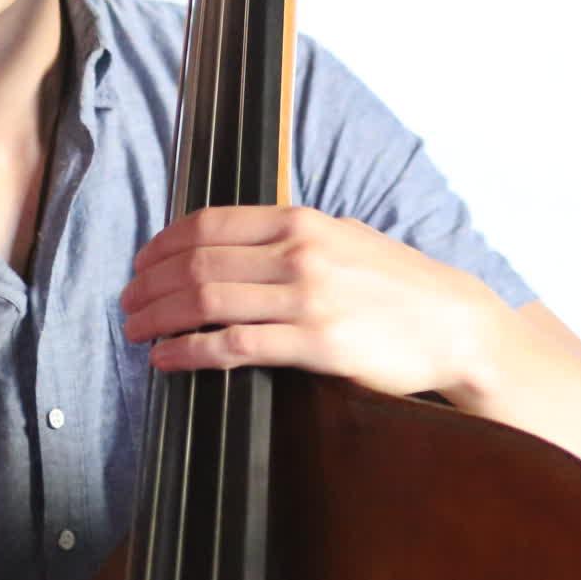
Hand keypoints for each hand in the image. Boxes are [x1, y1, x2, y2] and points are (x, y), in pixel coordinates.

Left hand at [118, 205, 507, 398]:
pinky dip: (190, 352)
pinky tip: (168, 359)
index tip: (140, 266)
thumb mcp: (343, 237)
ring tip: (137, 332)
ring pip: (206, 301)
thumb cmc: (396, 284)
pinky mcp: (317, 344)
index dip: (162, 246)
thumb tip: (234, 244)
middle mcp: (298, 252)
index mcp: (300, 220)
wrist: (453, 324)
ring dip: (159, 317)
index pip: (208, 225)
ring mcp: (307, 298)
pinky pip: (235, 346)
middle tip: (127, 306)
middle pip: (197, 263)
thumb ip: (292, 236)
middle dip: (149, 285)